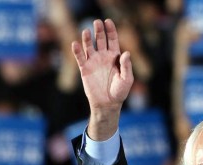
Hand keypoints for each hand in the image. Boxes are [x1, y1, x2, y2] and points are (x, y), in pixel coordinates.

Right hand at [71, 19, 133, 139]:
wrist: (108, 104)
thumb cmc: (120, 92)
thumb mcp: (127, 79)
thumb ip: (126, 66)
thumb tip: (126, 53)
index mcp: (115, 57)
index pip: (112, 39)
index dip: (111, 30)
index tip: (108, 21)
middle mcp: (103, 56)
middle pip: (100, 39)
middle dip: (99, 30)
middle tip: (97, 22)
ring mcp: (93, 62)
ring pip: (89, 46)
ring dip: (87, 38)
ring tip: (86, 31)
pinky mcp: (85, 69)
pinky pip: (80, 57)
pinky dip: (77, 50)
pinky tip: (75, 44)